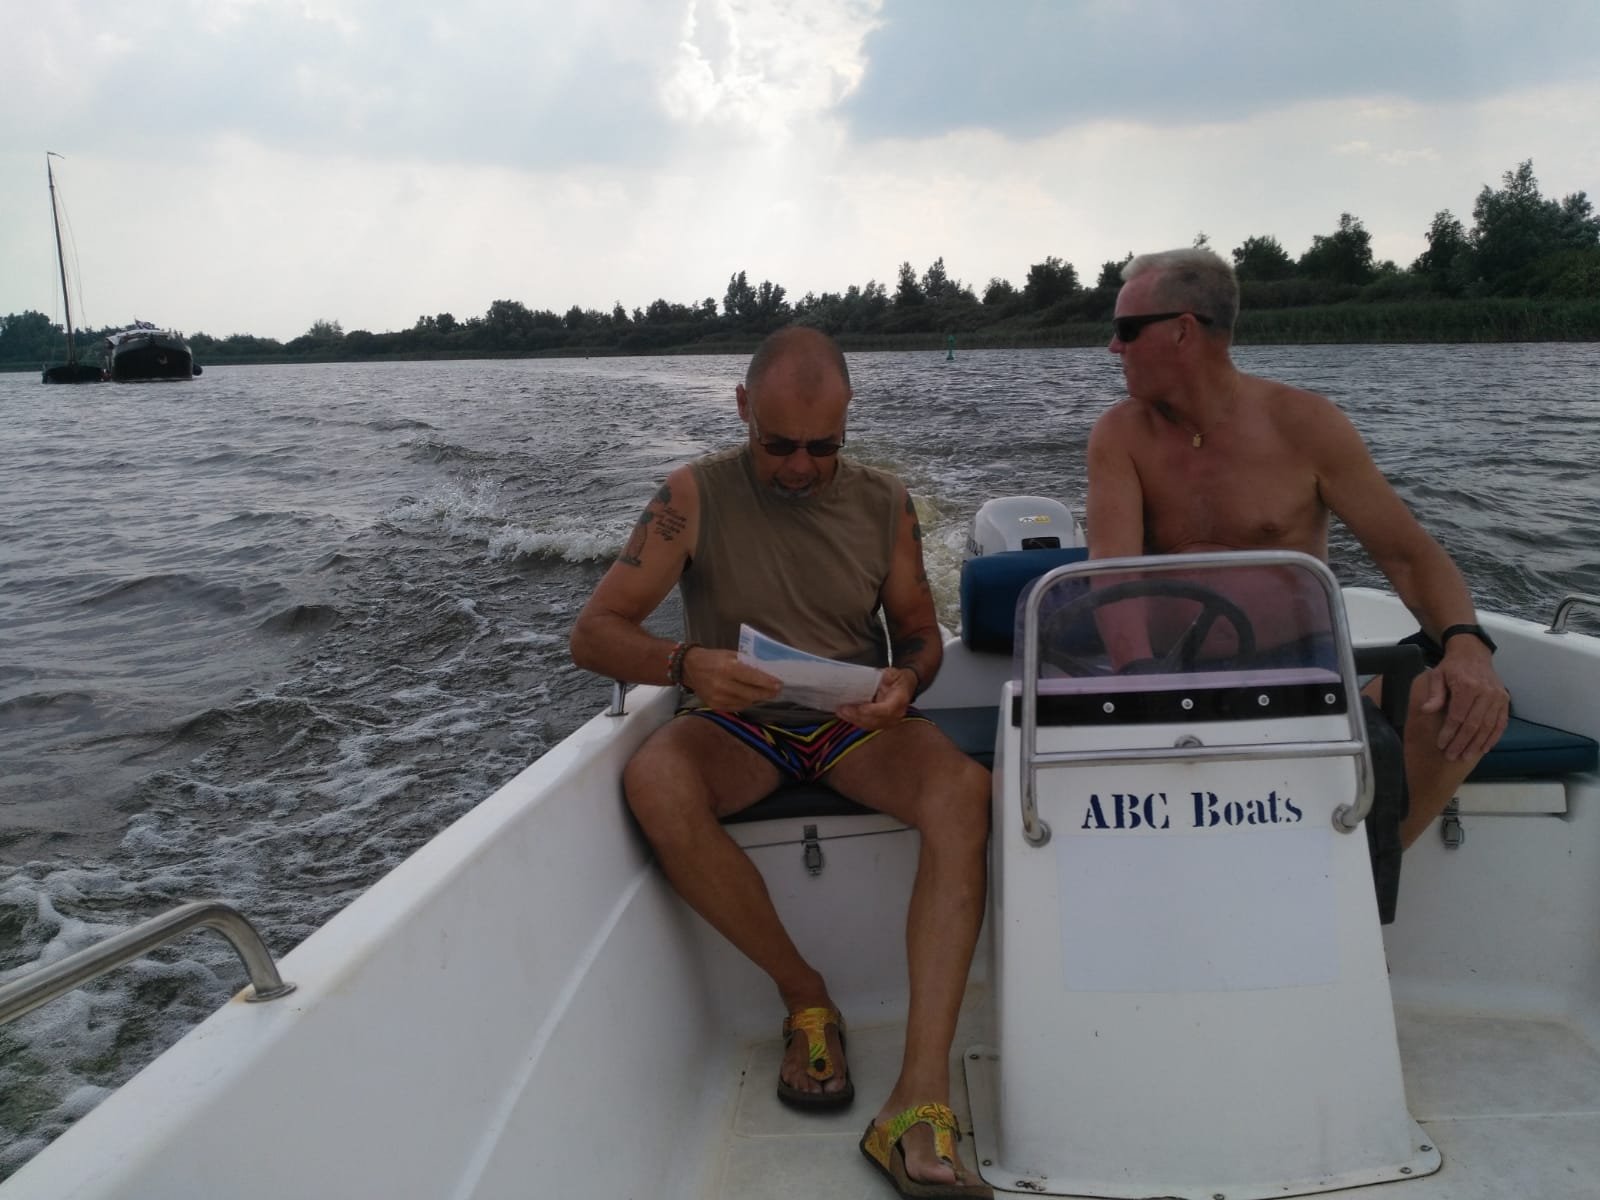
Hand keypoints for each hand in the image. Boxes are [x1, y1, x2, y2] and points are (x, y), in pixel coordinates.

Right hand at [680, 647, 780, 710]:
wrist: (689, 668)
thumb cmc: (713, 658)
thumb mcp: (730, 654)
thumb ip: (747, 663)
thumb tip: (766, 671)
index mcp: (727, 668)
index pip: (752, 677)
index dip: (767, 682)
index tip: (779, 684)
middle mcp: (722, 684)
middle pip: (751, 693)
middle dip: (766, 693)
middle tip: (776, 691)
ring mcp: (718, 697)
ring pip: (746, 702)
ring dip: (757, 698)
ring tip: (764, 693)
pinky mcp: (715, 705)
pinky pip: (737, 706)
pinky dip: (745, 702)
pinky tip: (749, 697)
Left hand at [835, 667, 915, 730]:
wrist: (905, 687)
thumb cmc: (898, 679)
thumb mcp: (892, 673)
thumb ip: (885, 676)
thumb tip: (877, 677)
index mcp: (900, 701)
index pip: (886, 710)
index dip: (872, 710)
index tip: (859, 707)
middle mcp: (896, 715)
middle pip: (875, 720)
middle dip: (857, 716)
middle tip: (842, 709)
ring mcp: (889, 722)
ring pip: (870, 725)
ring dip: (853, 720)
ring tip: (840, 712)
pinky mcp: (882, 724)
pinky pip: (868, 725)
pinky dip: (856, 721)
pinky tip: (845, 715)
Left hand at [1419, 641, 1510, 761]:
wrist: (1473, 654)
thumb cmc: (1452, 667)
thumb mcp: (1438, 676)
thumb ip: (1434, 694)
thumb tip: (1426, 710)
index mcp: (1468, 686)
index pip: (1458, 715)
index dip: (1449, 732)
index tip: (1441, 745)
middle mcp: (1486, 692)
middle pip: (1473, 724)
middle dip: (1462, 742)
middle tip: (1451, 756)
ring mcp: (1498, 697)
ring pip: (1488, 726)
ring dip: (1477, 744)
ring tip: (1465, 757)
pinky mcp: (1505, 701)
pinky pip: (1500, 723)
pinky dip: (1493, 737)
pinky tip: (1484, 748)